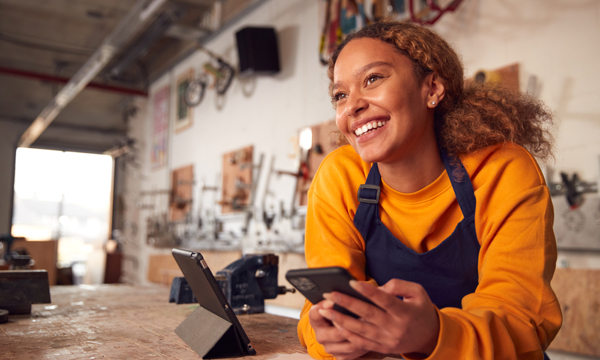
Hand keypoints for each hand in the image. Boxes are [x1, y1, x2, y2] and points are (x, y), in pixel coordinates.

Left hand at [317, 279, 439, 356]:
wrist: (430, 337)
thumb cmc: (421, 310)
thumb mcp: (417, 293)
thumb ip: (399, 285)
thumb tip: (378, 287)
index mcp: (404, 312)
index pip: (383, 300)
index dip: (367, 291)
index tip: (351, 282)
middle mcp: (394, 328)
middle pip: (367, 314)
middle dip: (346, 303)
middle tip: (329, 294)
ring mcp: (387, 340)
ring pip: (360, 330)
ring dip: (340, 319)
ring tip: (325, 311)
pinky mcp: (382, 348)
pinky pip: (362, 342)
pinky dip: (348, 334)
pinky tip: (336, 325)